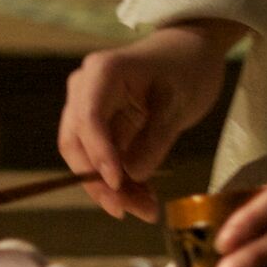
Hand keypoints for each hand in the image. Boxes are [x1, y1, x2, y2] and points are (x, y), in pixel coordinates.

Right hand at [58, 19, 245, 220]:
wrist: (190, 55)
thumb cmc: (186, 69)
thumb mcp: (179, 103)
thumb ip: (156, 139)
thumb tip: (129, 176)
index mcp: (102, 72)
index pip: (89, 118)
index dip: (99, 154)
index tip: (118, 183)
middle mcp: (84, 90)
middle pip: (77, 144)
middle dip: (101, 182)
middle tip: (132, 210)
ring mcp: (88, 109)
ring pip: (86, 159)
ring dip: (112, 189)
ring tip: (147, 210)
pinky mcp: (100, 129)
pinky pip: (101, 161)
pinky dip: (121, 183)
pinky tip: (145, 200)